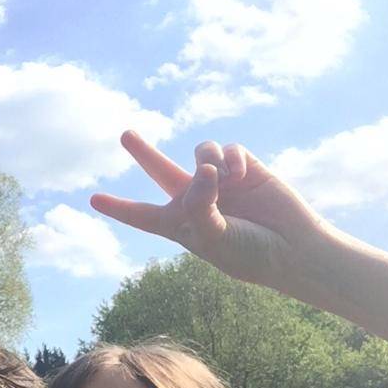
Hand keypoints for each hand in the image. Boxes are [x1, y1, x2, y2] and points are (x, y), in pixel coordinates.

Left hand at [91, 131, 330, 289]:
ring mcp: (221, 182)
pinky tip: (240, 174)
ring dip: (206, 160)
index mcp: (180, 224)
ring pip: (199, 153)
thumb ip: (198, 206)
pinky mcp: (245, 168)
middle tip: (125, 134)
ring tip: (222, 178)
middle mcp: (196, 200)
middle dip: (144, 152)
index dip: (119, 208)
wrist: (293, 248)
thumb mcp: (212, 237)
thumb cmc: (248, 253)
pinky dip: (230, 158)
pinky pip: (227, 150)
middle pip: (161, 171)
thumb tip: (201, 170)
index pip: (142, 215)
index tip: (94, 199)